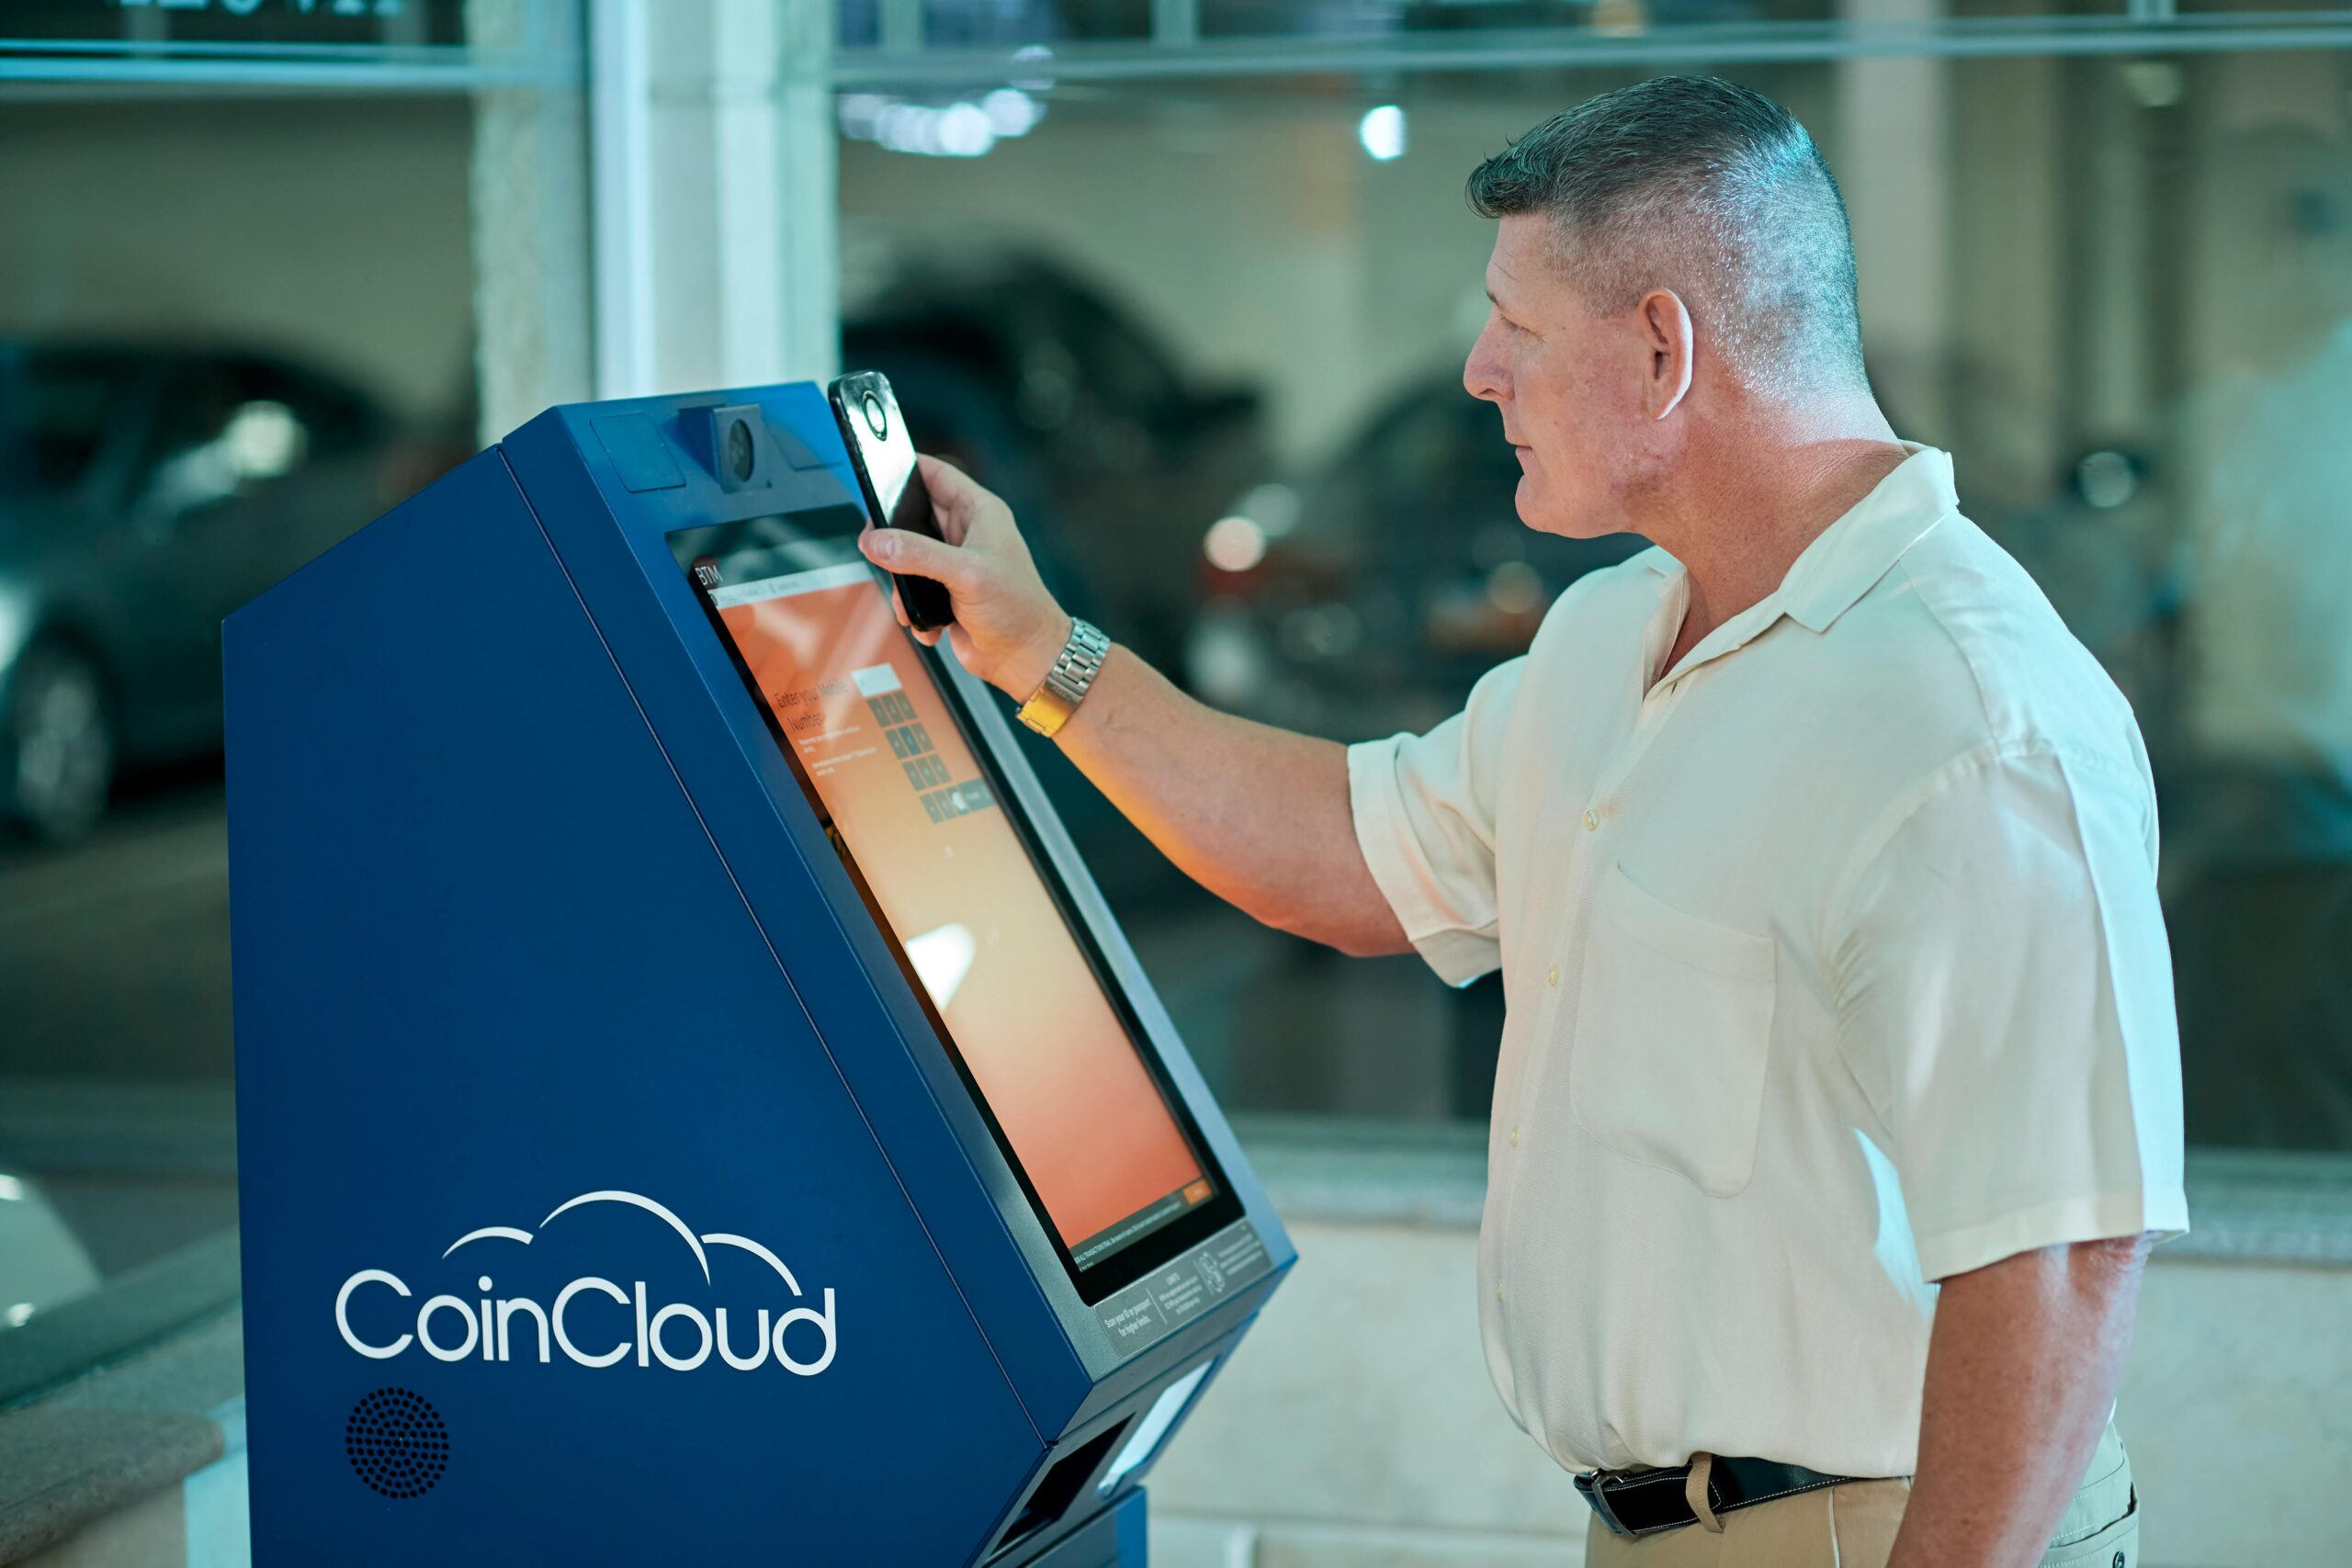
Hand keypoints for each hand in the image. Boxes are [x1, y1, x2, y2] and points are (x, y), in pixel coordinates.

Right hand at [858, 455, 1072, 699]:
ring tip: (910, 600)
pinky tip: (928, 623)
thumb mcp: (967, 574)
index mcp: (979, 512)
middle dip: (892, 536)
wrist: (1026, 659)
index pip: (936, 474)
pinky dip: (913, 608)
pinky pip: (912, 589)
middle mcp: (966, 533)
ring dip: (901, 581)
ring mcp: (954, 563)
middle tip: (876, 548)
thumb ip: (918, 554)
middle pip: (912, 516)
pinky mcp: (946, 592)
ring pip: (906, 556)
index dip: (905, 469)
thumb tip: (878, 542)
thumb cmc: (1018, 610)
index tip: (876, 474)